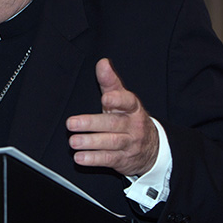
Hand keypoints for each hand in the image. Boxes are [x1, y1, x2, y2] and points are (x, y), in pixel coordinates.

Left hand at [66, 58, 158, 175]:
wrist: (151, 147)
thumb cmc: (129, 118)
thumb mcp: (122, 99)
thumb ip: (110, 82)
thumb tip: (102, 63)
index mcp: (133, 108)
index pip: (128, 102)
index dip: (117, 100)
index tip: (105, 98)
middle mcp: (132, 125)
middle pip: (112, 124)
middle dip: (91, 124)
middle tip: (71, 123)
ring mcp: (129, 144)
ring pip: (110, 143)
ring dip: (90, 143)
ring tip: (73, 142)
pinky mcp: (123, 159)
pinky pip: (108, 159)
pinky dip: (94, 159)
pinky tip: (80, 157)